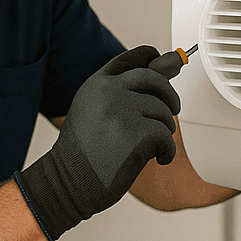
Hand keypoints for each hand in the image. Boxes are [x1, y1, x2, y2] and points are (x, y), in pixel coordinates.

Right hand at [16, 45, 183, 240]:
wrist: (68, 183)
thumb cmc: (83, 153)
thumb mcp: (95, 111)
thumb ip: (129, 90)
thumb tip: (173, 61)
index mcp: (96, 84)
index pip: (130, 59)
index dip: (151, 57)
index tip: (162, 59)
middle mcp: (109, 91)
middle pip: (155, 79)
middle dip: (169, 96)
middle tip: (172, 110)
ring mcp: (122, 110)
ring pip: (164, 111)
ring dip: (164, 131)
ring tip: (150, 147)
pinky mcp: (137, 133)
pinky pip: (166, 135)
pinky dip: (166, 151)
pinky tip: (157, 159)